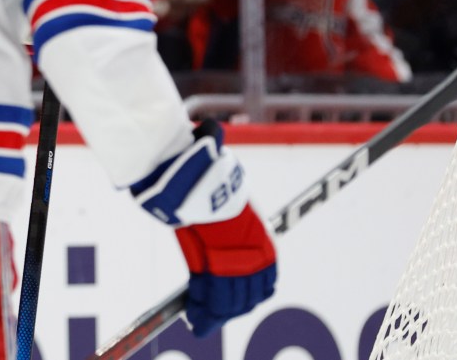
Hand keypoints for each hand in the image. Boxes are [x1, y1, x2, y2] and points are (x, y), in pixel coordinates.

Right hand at [130, 120, 276, 335]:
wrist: (189, 170)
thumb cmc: (200, 166)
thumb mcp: (213, 173)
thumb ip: (215, 171)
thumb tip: (209, 134)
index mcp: (256, 230)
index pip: (268, 271)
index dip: (258, 288)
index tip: (248, 298)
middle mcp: (250, 247)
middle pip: (251, 289)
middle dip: (236, 304)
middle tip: (221, 314)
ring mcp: (234, 257)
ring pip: (231, 297)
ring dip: (218, 312)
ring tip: (204, 322)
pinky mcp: (212, 266)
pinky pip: (210, 298)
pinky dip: (204, 314)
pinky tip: (197, 321)